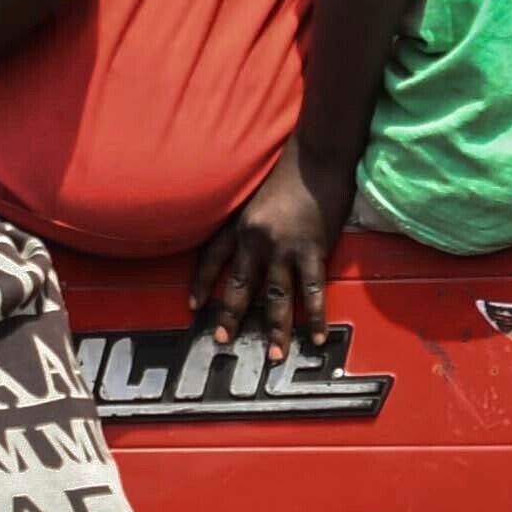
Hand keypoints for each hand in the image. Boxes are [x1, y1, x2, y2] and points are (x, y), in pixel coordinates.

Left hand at [199, 155, 344, 360]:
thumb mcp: (257, 191)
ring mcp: (284, 248)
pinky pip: (312, 291)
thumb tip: (249, 240)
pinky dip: (315, 317)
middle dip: (229, 316)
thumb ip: (250, 217)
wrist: (320, 154)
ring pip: (274, 298)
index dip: (200, 283)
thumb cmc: (292, 166)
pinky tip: (317, 337)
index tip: (191, 306)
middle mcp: (255, 239)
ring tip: (274, 356)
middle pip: (239, 286)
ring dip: (274, 330)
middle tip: (222, 342)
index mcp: (239, 223)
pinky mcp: (312, 250)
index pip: (211, 257)